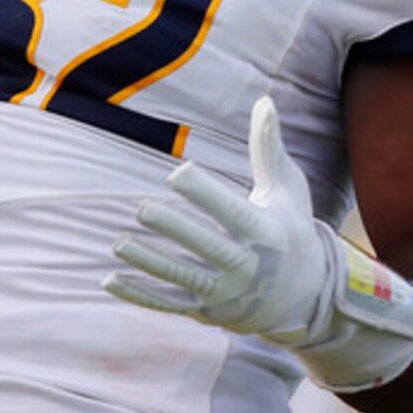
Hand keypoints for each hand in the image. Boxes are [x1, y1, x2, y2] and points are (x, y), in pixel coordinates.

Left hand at [106, 97, 338, 344]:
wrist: (303, 298)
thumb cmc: (290, 230)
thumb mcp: (287, 190)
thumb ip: (269, 149)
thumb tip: (264, 100)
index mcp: (266, 234)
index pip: (232, 213)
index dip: (205, 193)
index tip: (178, 173)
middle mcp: (247, 267)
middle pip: (207, 248)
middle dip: (175, 231)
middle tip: (142, 209)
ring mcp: (224, 293)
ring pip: (182, 278)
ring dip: (149, 264)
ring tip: (118, 244)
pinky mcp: (206, 311)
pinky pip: (167, 304)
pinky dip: (139, 295)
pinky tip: (109, 280)